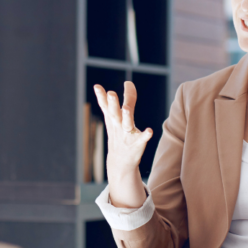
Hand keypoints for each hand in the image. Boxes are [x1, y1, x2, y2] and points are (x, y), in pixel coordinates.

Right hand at [94, 82, 151, 207]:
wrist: (120, 162)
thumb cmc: (118, 135)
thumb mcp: (114, 119)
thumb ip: (119, 101)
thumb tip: (118, 85)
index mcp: (112, 119)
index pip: (105, 106)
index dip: (102, 96)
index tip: (97, 86)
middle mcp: (118, 125)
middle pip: (114, 113)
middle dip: (112, 103)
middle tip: (111, 93)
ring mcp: (127, 135)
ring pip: (126, 124)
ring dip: (126, 116)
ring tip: (126, 108)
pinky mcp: (137, 143)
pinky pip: (142, 138)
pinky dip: (145, 135)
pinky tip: (150, 130)